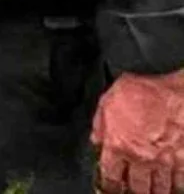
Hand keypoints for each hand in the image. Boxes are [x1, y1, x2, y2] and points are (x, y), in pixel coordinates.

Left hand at [92, 71, 183, 192]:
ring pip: (160, 189)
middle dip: (133, 190)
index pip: (110, 176)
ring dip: (154, 191)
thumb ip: (100, 124)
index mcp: (119, 144)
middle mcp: (142, 158)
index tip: (111, 187)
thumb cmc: (144, 90)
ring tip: (151, 189)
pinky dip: (175, 186)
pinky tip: (171, 185)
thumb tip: (97, 141)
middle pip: (137, 188)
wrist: (177, 91)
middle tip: (132, 188)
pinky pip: (180, 183)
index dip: (110, 184)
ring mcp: (165, 162)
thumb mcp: (109, 100)